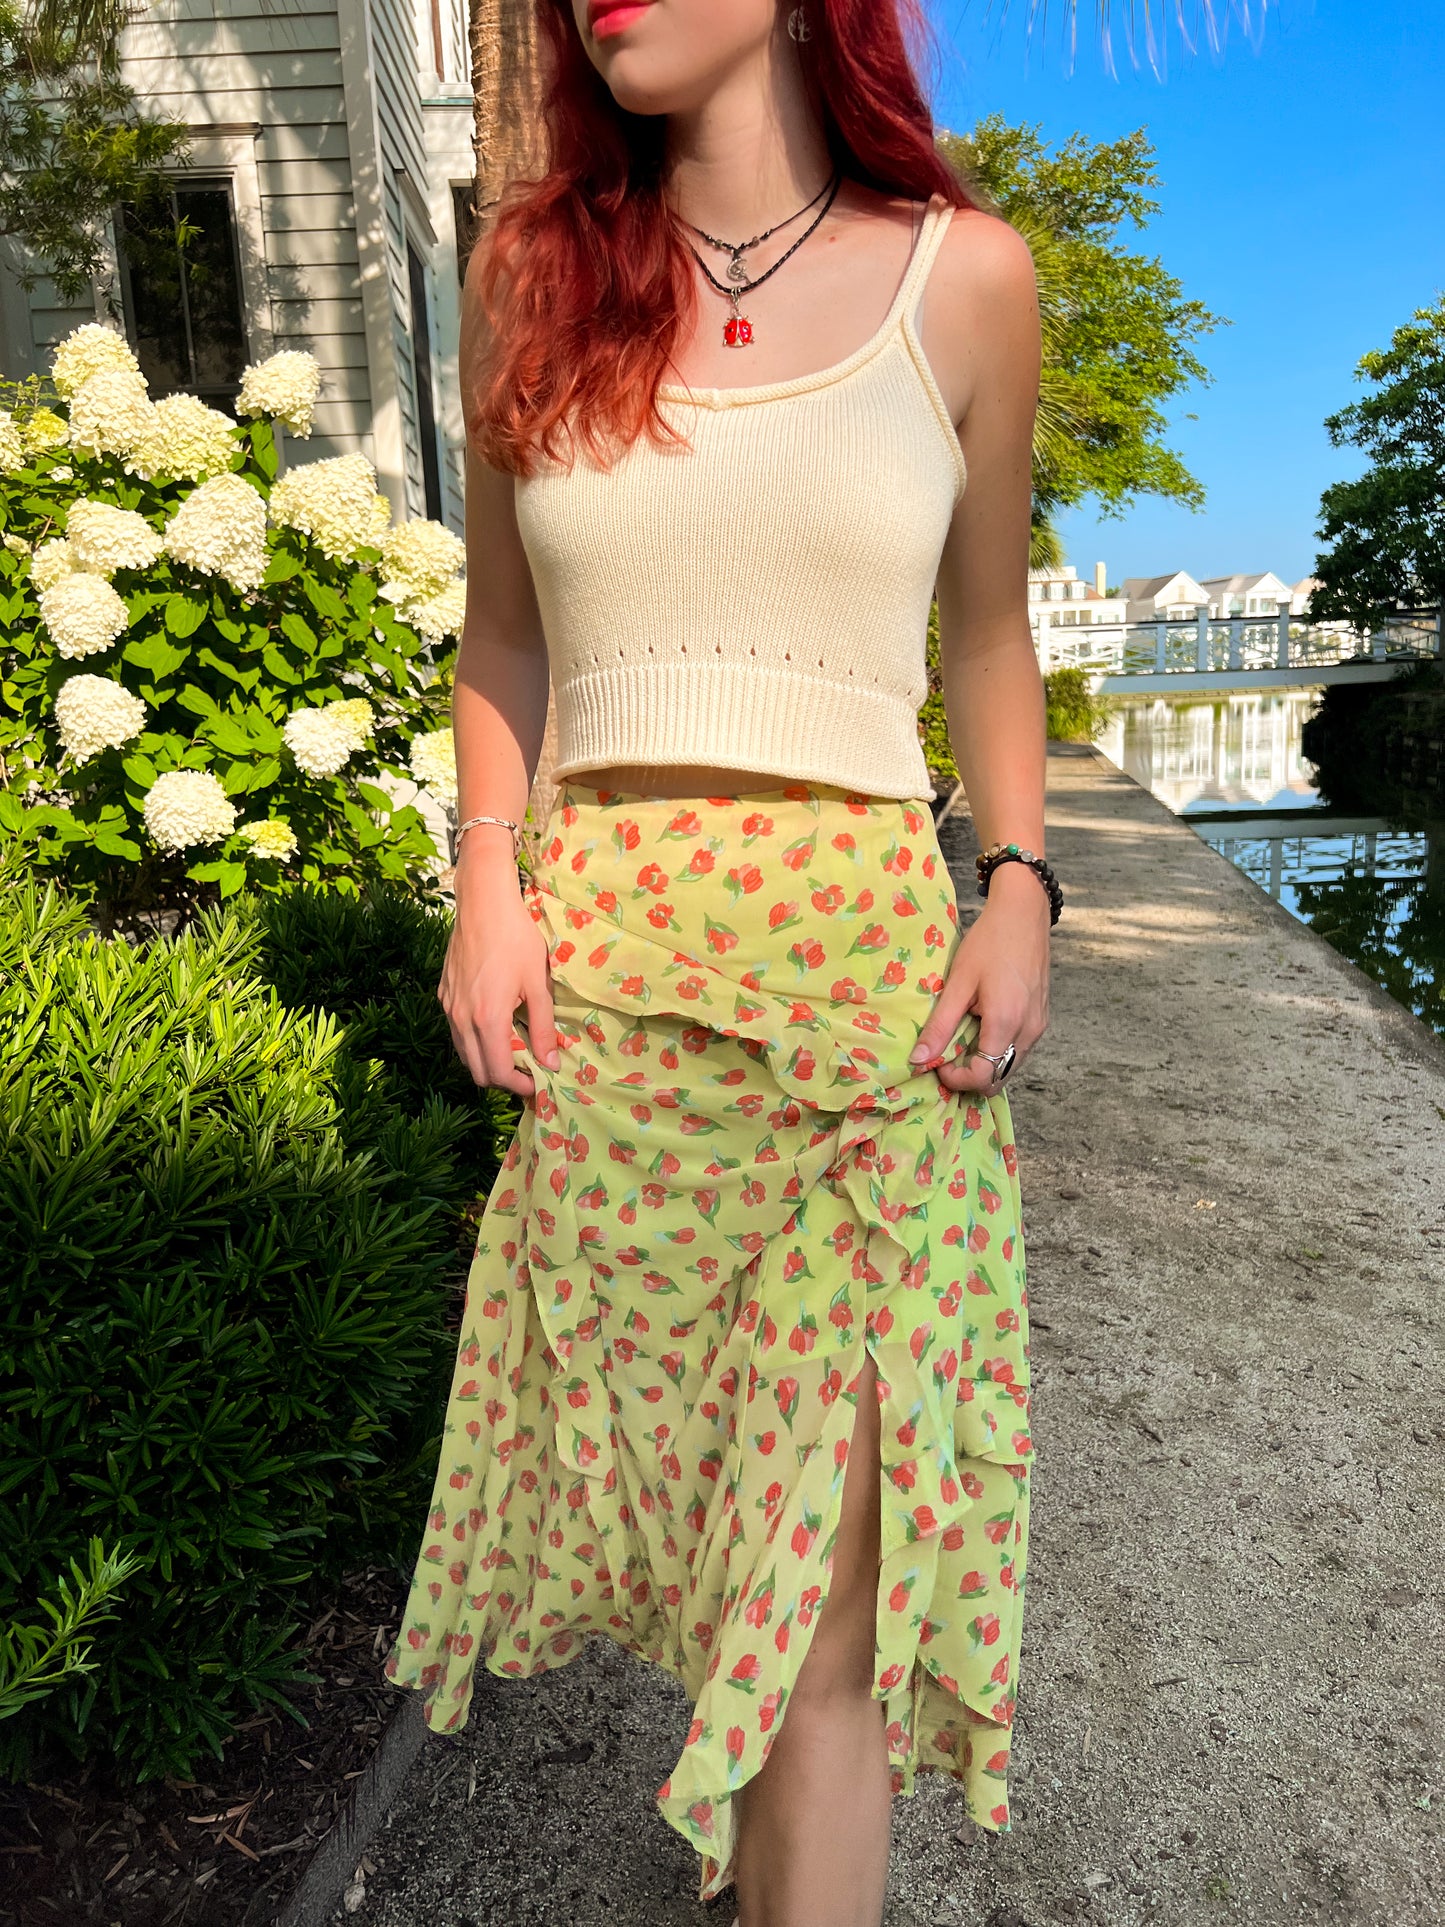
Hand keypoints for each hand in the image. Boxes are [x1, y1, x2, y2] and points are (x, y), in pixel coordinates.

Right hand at [438, 847, 559, 1096]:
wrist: (483, 904)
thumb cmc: (517, 939)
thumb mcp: (538, 984)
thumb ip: (543, 1027)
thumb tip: (550, 1063)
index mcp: (487, 1019)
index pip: (498, 1072)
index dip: (519, 1086)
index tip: (537, 1083)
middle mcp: (461, 1019)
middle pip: (476, 1071)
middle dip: (502, 1079)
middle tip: (526, 1071)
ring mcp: (448, 1006)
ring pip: (463, 1052)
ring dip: (485, 1060)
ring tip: (511, 1050)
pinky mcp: (443, 993)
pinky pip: (455, 1031)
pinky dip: (473, 1040)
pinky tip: (493, 1025)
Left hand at [908, 862, 1050, 1094]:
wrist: (1024, 914)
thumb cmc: (989, 942)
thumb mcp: (958, 982)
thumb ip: (940, 1024)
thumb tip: (918, 1059)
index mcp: (1006, 1022)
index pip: (984, 1076)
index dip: (957, 1079)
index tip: (937, 1064)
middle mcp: (1029, 1031)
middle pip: (999, 1079)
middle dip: (970, 1077)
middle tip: (945, 1058)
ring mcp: (1039, 1026)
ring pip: (1010, 1067)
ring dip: (984, 1065)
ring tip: (960, 1042)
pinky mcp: (1041, 1018)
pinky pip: (1018, 1050)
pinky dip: (997, 1051)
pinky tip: (979, 1029)